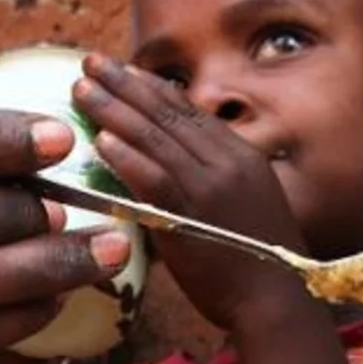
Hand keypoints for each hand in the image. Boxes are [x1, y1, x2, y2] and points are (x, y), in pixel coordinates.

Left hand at [71, 53, 311, 331]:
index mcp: (241, 155)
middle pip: (168, 112)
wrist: (280, 302)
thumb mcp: (246, 205)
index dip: (151, 86)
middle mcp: (228, 161)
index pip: (189, 110)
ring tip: (82, 88)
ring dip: (115, 109)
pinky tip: (101, 139)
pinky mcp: (195, 216)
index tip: (122, 70)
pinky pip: (155, 178)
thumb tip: (169, 168)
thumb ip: (211, 180)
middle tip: (90, 61)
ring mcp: (212, 186)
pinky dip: (127, 156)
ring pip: (156, 138)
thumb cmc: (257, 263)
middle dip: (125, 84)